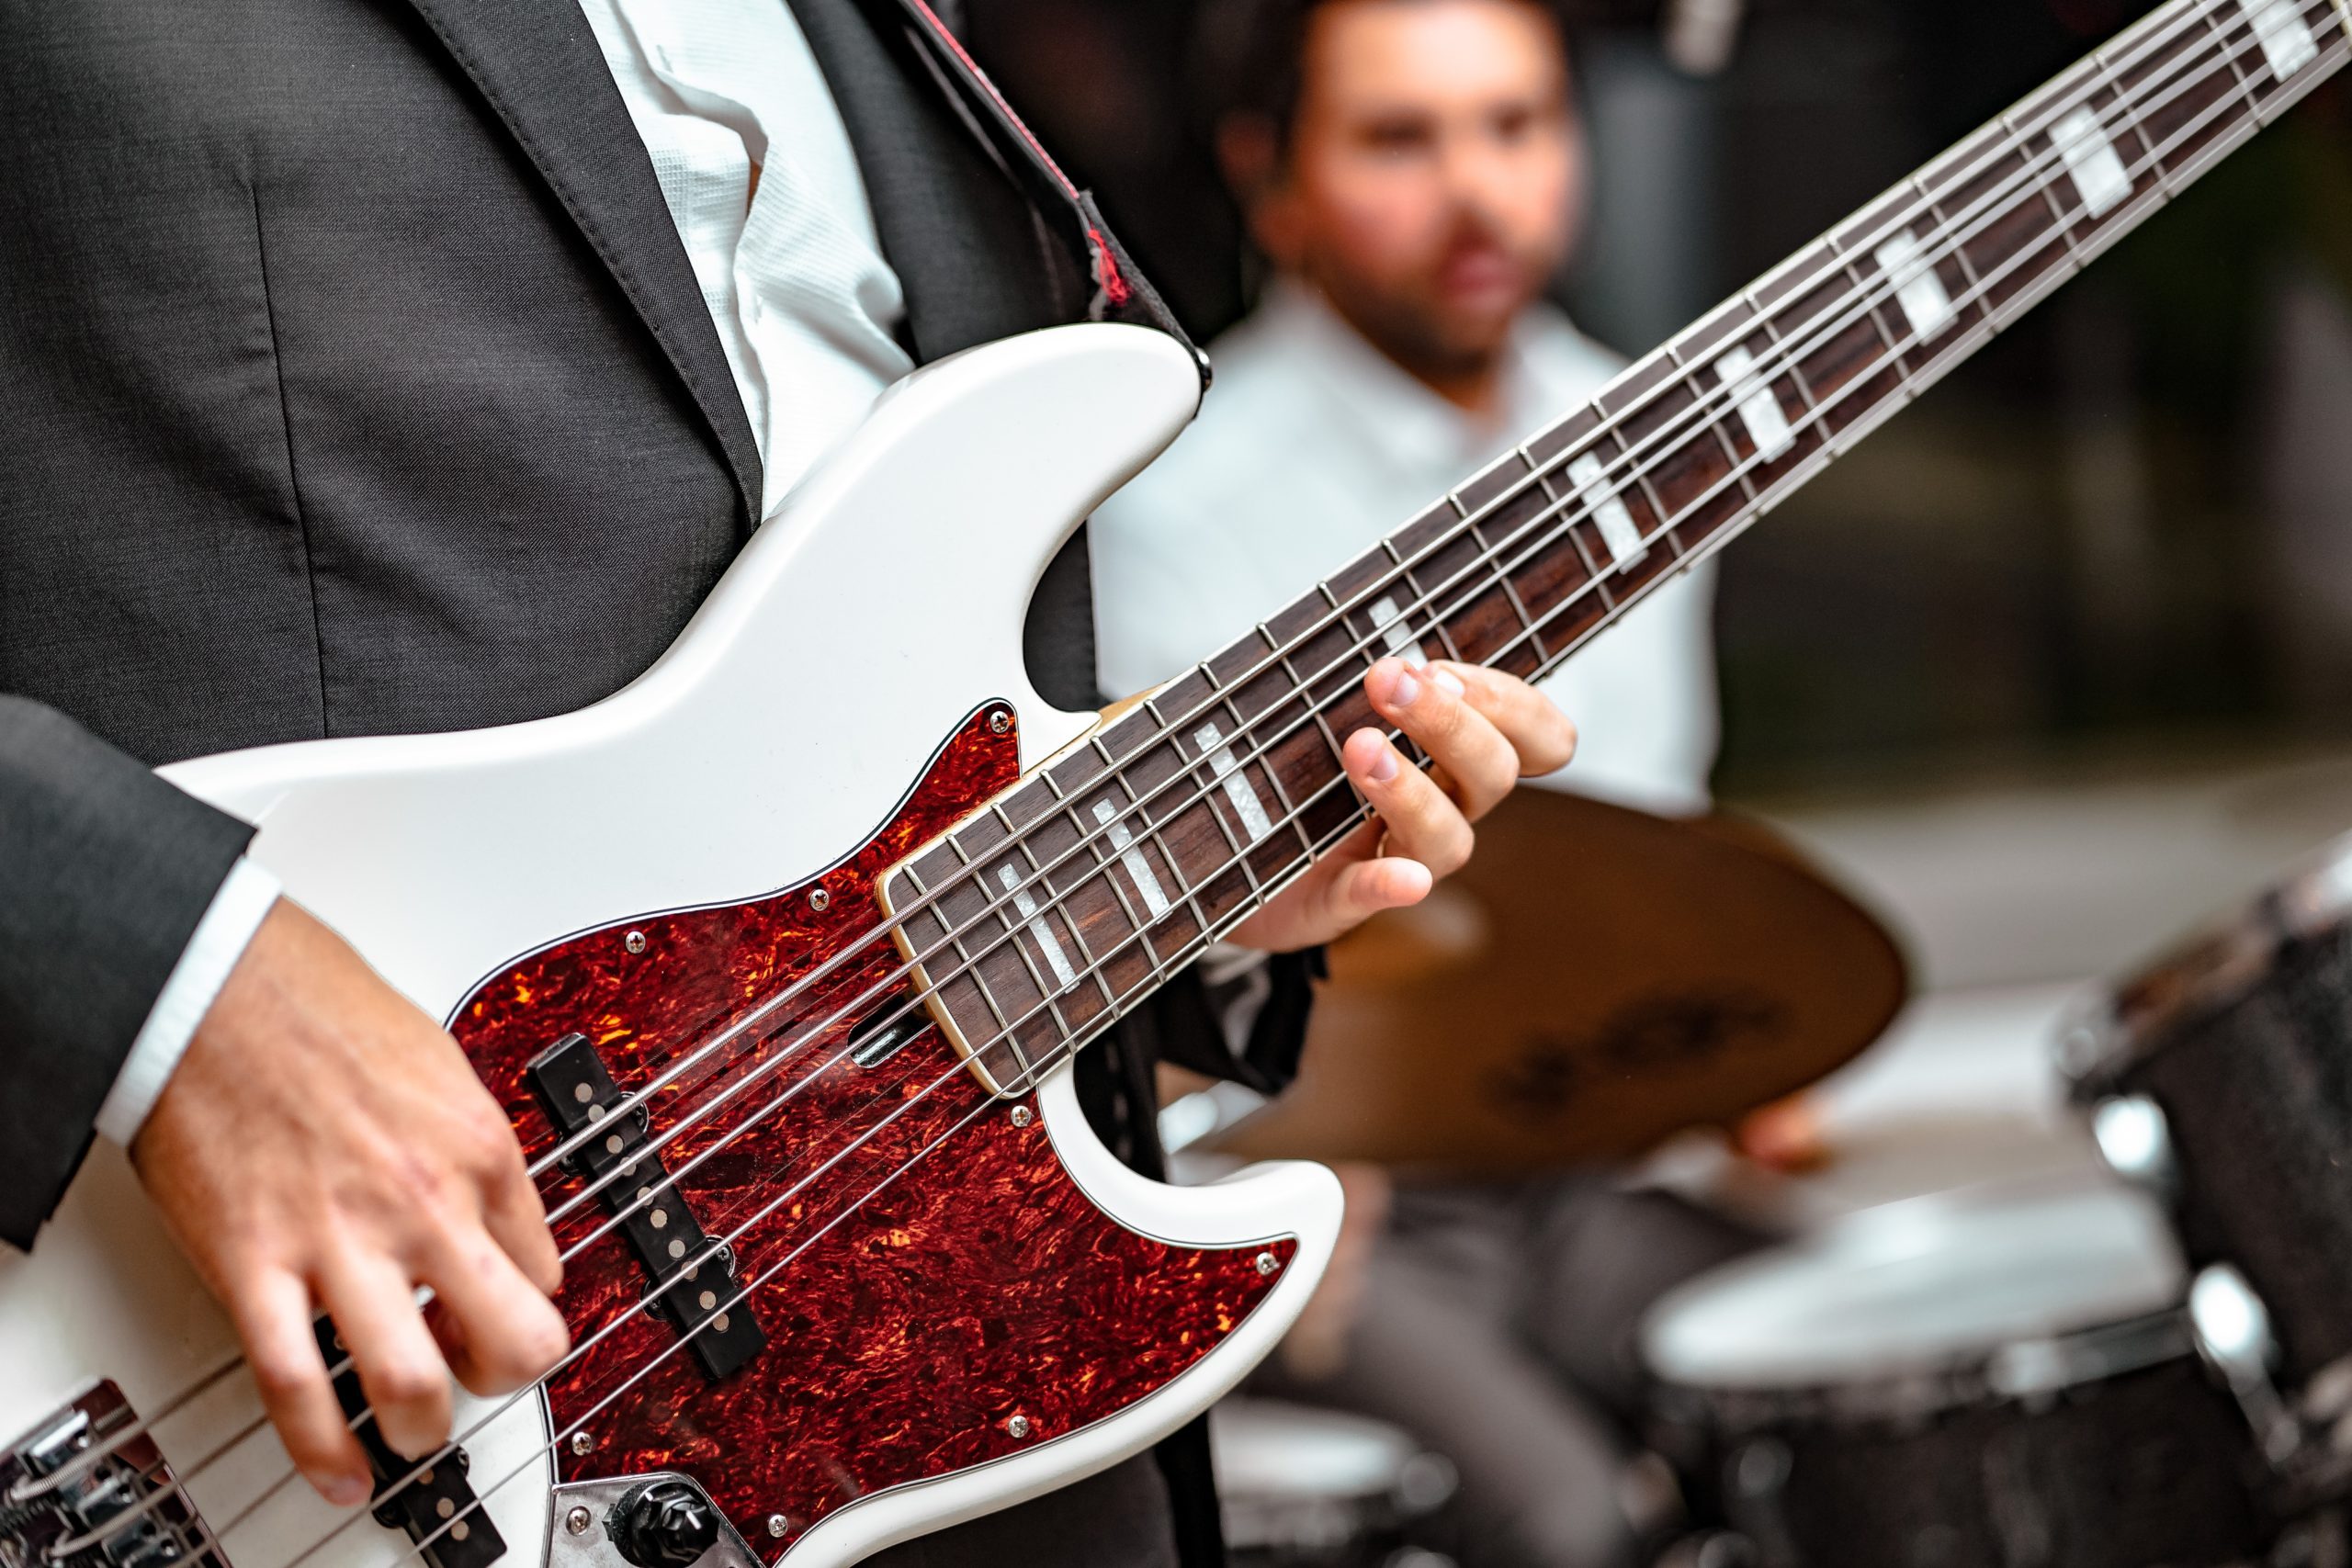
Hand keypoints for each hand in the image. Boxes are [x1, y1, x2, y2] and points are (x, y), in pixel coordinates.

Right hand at [132, 900, 568, 1504]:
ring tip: (411, 1431)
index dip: (530, 1304)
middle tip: (479, 1378)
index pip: (545, 1269)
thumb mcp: (440, 1066)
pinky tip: (338, 1467)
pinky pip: (296, 1387)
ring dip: (420, 1430)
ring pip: (411, 1384)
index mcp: (478, 1149)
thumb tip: (484, 1208)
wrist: (215, 986)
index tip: (510, 1315)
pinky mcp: (254, 1266)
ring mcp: (340, 1241)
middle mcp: (422, 1202)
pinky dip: (322, 1448)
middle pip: (512, 1341)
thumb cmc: (317, 1007)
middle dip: (504, 1380)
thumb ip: (466, 1147)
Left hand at [1230, 658, 1573, 952]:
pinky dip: (1392, 885)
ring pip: (1448, 837)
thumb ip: (1362, 672)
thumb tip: (1359, 629)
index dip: (1509, 702)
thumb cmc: (1294, 764)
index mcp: (1455, 757)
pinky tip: (1403, 880)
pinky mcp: (1342, 899)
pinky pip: (1376, 896)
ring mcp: (1397, 856)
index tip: (1436, 668)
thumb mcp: (1329, 704)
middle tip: (1386, 681)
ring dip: (1412, 787)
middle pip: (1495, 773)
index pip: (1538, 738)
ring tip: (1360, 747)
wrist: (1228, 849)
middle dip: (1448, 721)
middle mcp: (1444, 808)